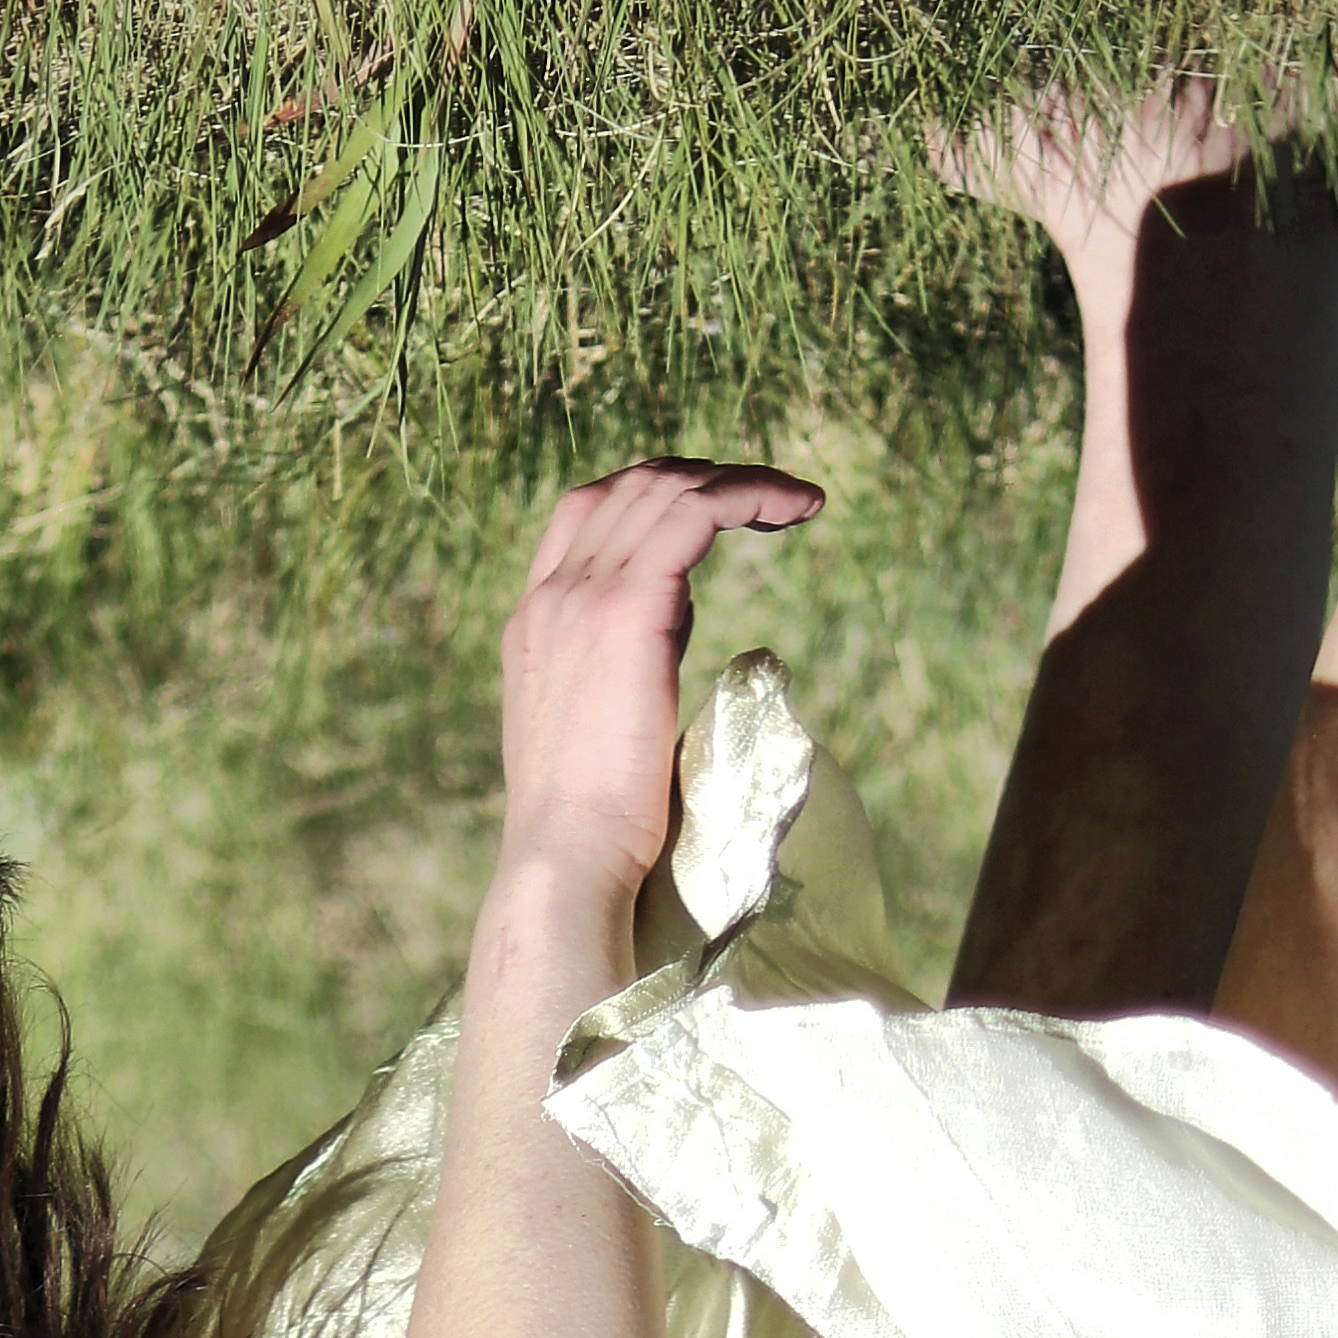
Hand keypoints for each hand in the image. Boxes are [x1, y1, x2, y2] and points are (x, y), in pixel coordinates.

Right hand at [495, 457, 822, 914]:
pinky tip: (796, 508)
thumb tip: (679, 618)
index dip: (655, 494)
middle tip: (773, 502)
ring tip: (800, 502)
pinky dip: (749, 495)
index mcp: (537, 621)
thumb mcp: (603, 728)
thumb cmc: (595, 826)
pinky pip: (696, 514)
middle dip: (707, 479)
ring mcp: (583, 596)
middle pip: (632, 486)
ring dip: (741, 482)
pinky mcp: (626, 610)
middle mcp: (554, 594)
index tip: (717, 515)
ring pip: (666, 490)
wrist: (567, 858)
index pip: (587, 513)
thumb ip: (629, 662)